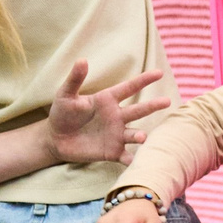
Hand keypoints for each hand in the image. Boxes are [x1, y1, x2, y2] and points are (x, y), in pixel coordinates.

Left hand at [48, 60, 168, 163]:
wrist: (56, 138)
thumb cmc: (62, 113)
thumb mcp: (66, 94)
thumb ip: (75, 79)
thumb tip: (82, 60)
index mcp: (108, 100)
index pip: (129, 88)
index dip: (144, 80)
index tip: (159, 73)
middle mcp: (117, 117)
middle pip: (139, 110)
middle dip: (153, 106)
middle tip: (167, 101)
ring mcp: (117, 134)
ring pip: (134, 134)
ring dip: (140, 136)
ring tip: (142, 137)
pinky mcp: (113, 151)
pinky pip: (126, 156)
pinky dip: (132, 160)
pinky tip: (136, 163)